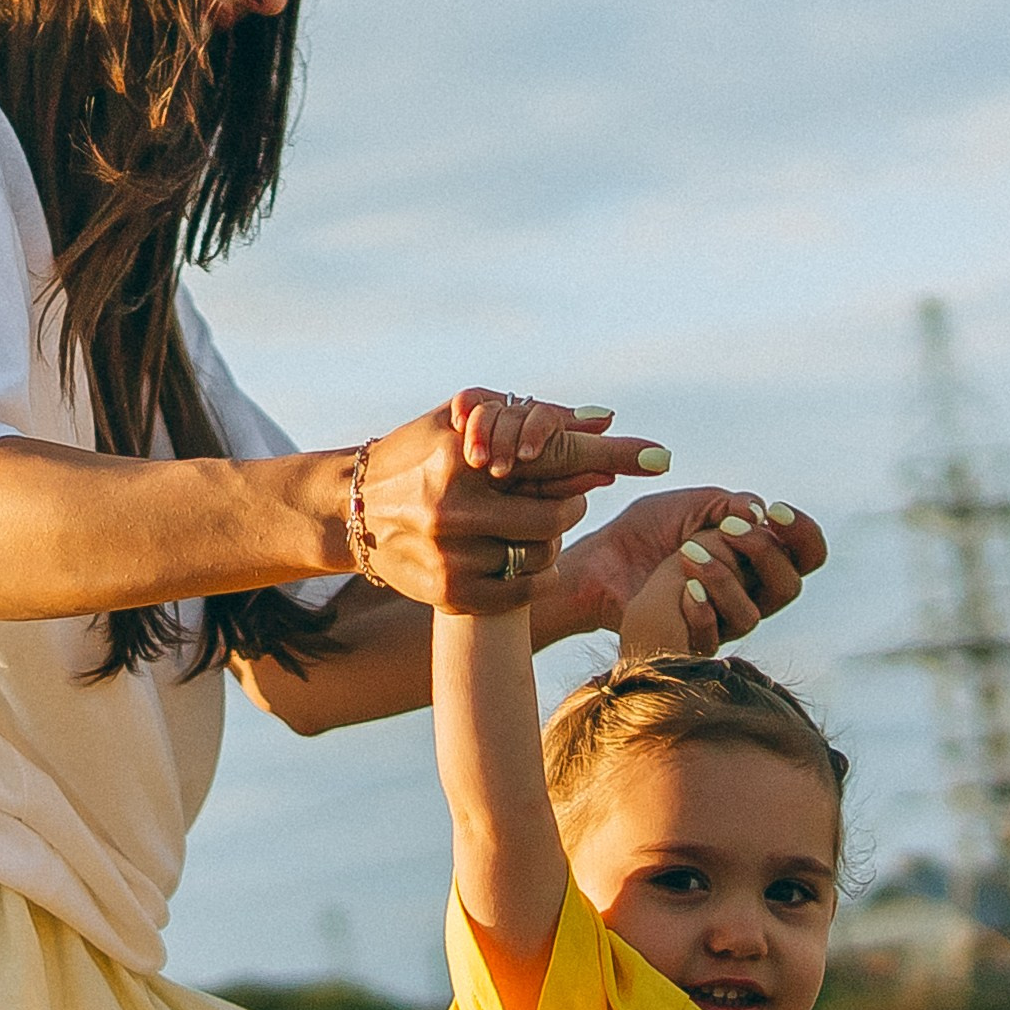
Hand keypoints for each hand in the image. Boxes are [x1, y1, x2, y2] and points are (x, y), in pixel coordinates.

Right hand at [353, 395, 669, 610]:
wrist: (349, 510)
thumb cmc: (416, 453)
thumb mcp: (460, 418)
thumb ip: (530, 416)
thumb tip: (604, 420)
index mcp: (459, 456)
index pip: (552, 455)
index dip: (611, 457)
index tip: (660, 457)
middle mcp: (453, 508)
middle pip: (554, 517)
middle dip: (571, 507)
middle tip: (568, 501)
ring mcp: (450, 556)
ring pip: (539, 557)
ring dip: (551, 543)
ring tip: (533, 528)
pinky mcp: (447, 593)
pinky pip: (519, 592)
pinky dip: (534, 576)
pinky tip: (523, 560)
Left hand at [556, 484, 825, 640]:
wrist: (600, 561)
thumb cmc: (646, 532)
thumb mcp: (689, 505)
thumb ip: (728, 506)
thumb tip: (760, 513)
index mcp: (756, 558)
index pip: (806, 554)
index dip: (802, 533)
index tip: (776, 511)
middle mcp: (748, 594)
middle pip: (789, 587)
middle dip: (765, 554)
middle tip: (732, 529)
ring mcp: (722, 623)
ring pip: (752, 614)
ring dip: (723, 577)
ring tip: (688, 551)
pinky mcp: (692, 645)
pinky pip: (713, 636)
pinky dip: (700, 606)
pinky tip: (682, 585)